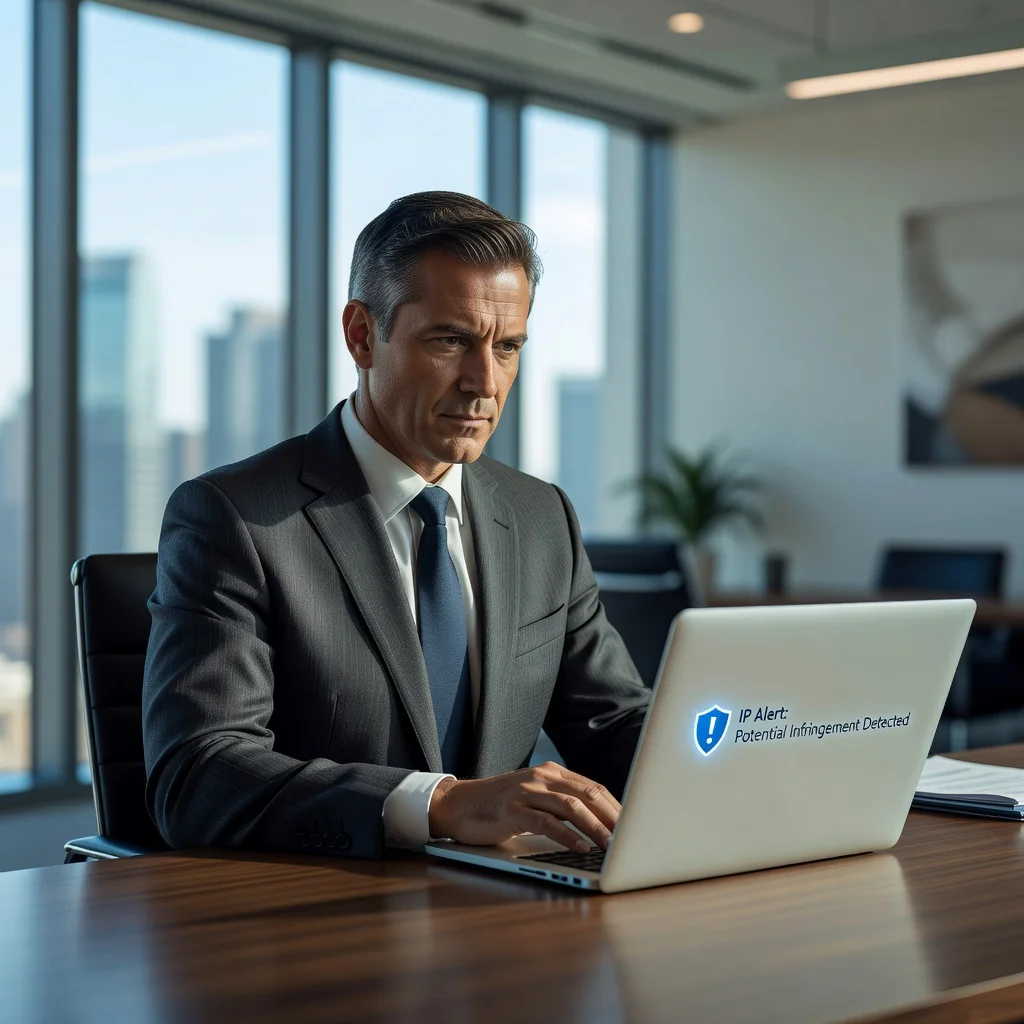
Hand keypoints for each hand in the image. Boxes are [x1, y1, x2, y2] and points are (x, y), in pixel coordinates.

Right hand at [428, 762, 620, 852]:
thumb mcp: (533, 799)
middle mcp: (541, 777)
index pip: (593, 787)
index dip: (616, 807)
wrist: (458, 804)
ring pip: (571, 806)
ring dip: (596, 827)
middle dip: (613, 816)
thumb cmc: (499, 807)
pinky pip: (546, 822)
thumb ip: (560, 804)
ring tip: (612, 845)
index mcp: (551, 773)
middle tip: (632, 837)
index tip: (635, 826)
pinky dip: (567, 835)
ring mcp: (526, 791)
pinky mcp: (512, 809)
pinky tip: (581, 847)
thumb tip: (598, 825)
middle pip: (588, 794)